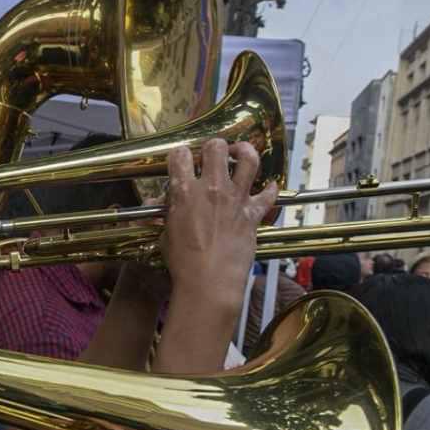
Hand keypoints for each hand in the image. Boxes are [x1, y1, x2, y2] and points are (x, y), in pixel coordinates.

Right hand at [159, 139, 276, 308]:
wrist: (210, 282)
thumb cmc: (185, 262)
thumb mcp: (166, 234)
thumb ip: (167, 213)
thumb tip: (159, 205)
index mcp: (185, 191)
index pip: (180, 155)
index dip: (181, 155)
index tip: (182, 160)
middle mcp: (211, 188)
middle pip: (216, 147)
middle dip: (213, 147)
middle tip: (212, 155)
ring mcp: (235, 198)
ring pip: (248, 159)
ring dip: (245, 152)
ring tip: (241, 153)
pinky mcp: (252, 213)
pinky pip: (268, 194)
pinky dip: (270, 189)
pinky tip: (269, 186)